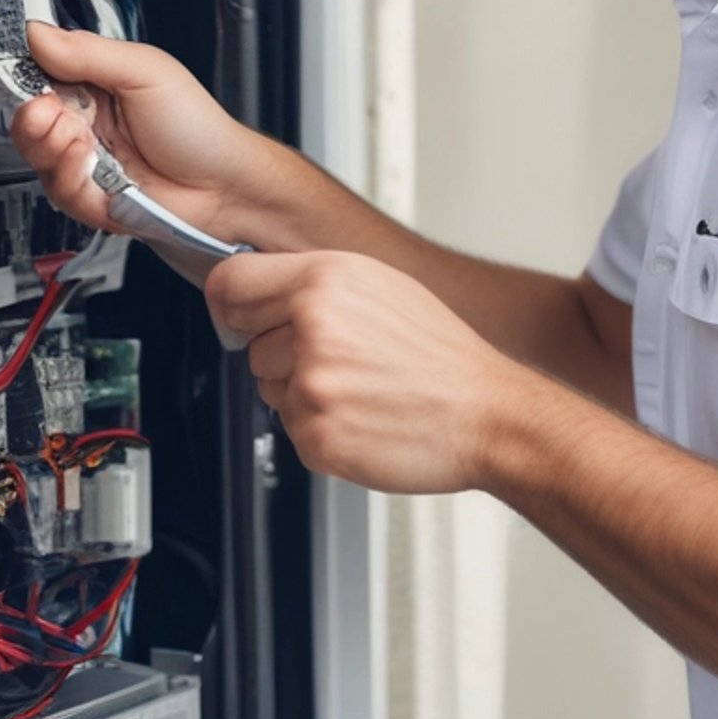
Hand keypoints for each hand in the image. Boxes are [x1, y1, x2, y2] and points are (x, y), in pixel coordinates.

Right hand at [11, 21, 278, 243]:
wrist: (224, 187)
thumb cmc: (197, 127)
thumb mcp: (145, 72)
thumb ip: (88, 53)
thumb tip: (38, 32)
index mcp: (95, 82)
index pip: (39, 74)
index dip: (22, 76)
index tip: (15, 76)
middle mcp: (87, 121)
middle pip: (28, 120)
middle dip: (34, 119)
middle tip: (51, 114)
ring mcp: (87, 161)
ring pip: (38, 158)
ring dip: (54, 150)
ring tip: (83, 142)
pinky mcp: (90, 197)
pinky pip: (59, 192)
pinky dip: (71, 181)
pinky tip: (93, 170)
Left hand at [208, 250, 527, 494]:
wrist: (486, 414)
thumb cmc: (441, 353)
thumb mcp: (381, 285)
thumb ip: (314, 282)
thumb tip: (257, 291)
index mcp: (326, 281)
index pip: (230, 283)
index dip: (234, 302)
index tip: (241, 314)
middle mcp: (314, 329)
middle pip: (250, 343)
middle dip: (283, 352)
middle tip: (342, 357)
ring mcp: (313, 387)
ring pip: (267, 388)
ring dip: (300, 392)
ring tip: (359, 386)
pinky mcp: (316, 438)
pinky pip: (290, 428)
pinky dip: (319, 428)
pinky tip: (362, 415)